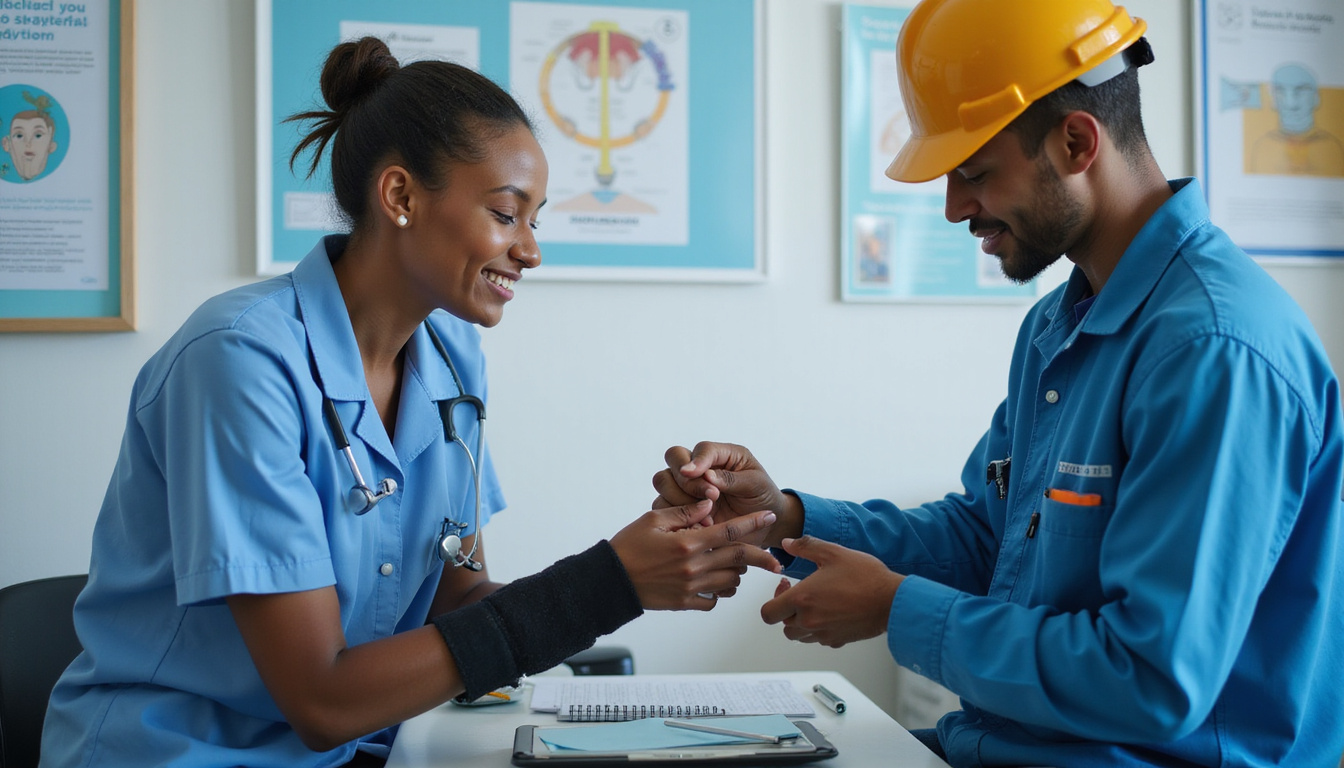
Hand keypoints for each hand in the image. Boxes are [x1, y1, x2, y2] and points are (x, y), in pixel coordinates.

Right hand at [609, 499, 780, 611]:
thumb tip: (709, 504)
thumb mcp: (653, 520)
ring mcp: (690, 587)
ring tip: (737, 567)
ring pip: (730, 581)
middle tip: (776, 561)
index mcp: (687, 542)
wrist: (609, 582)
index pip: (730, 530)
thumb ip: (684, 512)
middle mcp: (693, 566)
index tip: (769, 517)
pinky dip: (719, 592)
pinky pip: (713, 600)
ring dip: (737, 573)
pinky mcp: (684, 603)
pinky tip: (717, 583)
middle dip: (761, 558)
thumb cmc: (628, 546)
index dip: (753, 523)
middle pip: (738, 560)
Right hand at [651, 442, 801, 546]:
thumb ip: (732, 478)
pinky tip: (699, 526)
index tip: (693, 473)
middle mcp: (700, 466)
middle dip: (687, 479)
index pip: (701, 449)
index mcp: (721, 454)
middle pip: (674, 458)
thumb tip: (707, 475)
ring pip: (664, 481)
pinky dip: (677, 517)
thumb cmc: (763, 497)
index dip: (697, 460)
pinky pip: (664, 506)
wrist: (763, 524)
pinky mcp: (680, 507)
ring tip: (707, 516)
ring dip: (681, 497)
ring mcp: (687, 486)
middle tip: (712, 497)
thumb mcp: (755, 484)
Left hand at [759, 536, 902, 647]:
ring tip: (814, 604)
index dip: (772, 600)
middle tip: (799, 594)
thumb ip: (806, 546)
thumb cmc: (865, 577)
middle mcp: (809, 620)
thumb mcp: (833, 553)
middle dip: (786, 610)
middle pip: (782, 624)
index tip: (786, 587)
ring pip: (798, 635)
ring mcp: (823, 634)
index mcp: (802, 599)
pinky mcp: (837, 641)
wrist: (891, 600)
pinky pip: (818, 639)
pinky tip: (830, 613)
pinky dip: (817, 629)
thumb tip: (787, 544)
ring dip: (799, 621)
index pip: (768, 613)